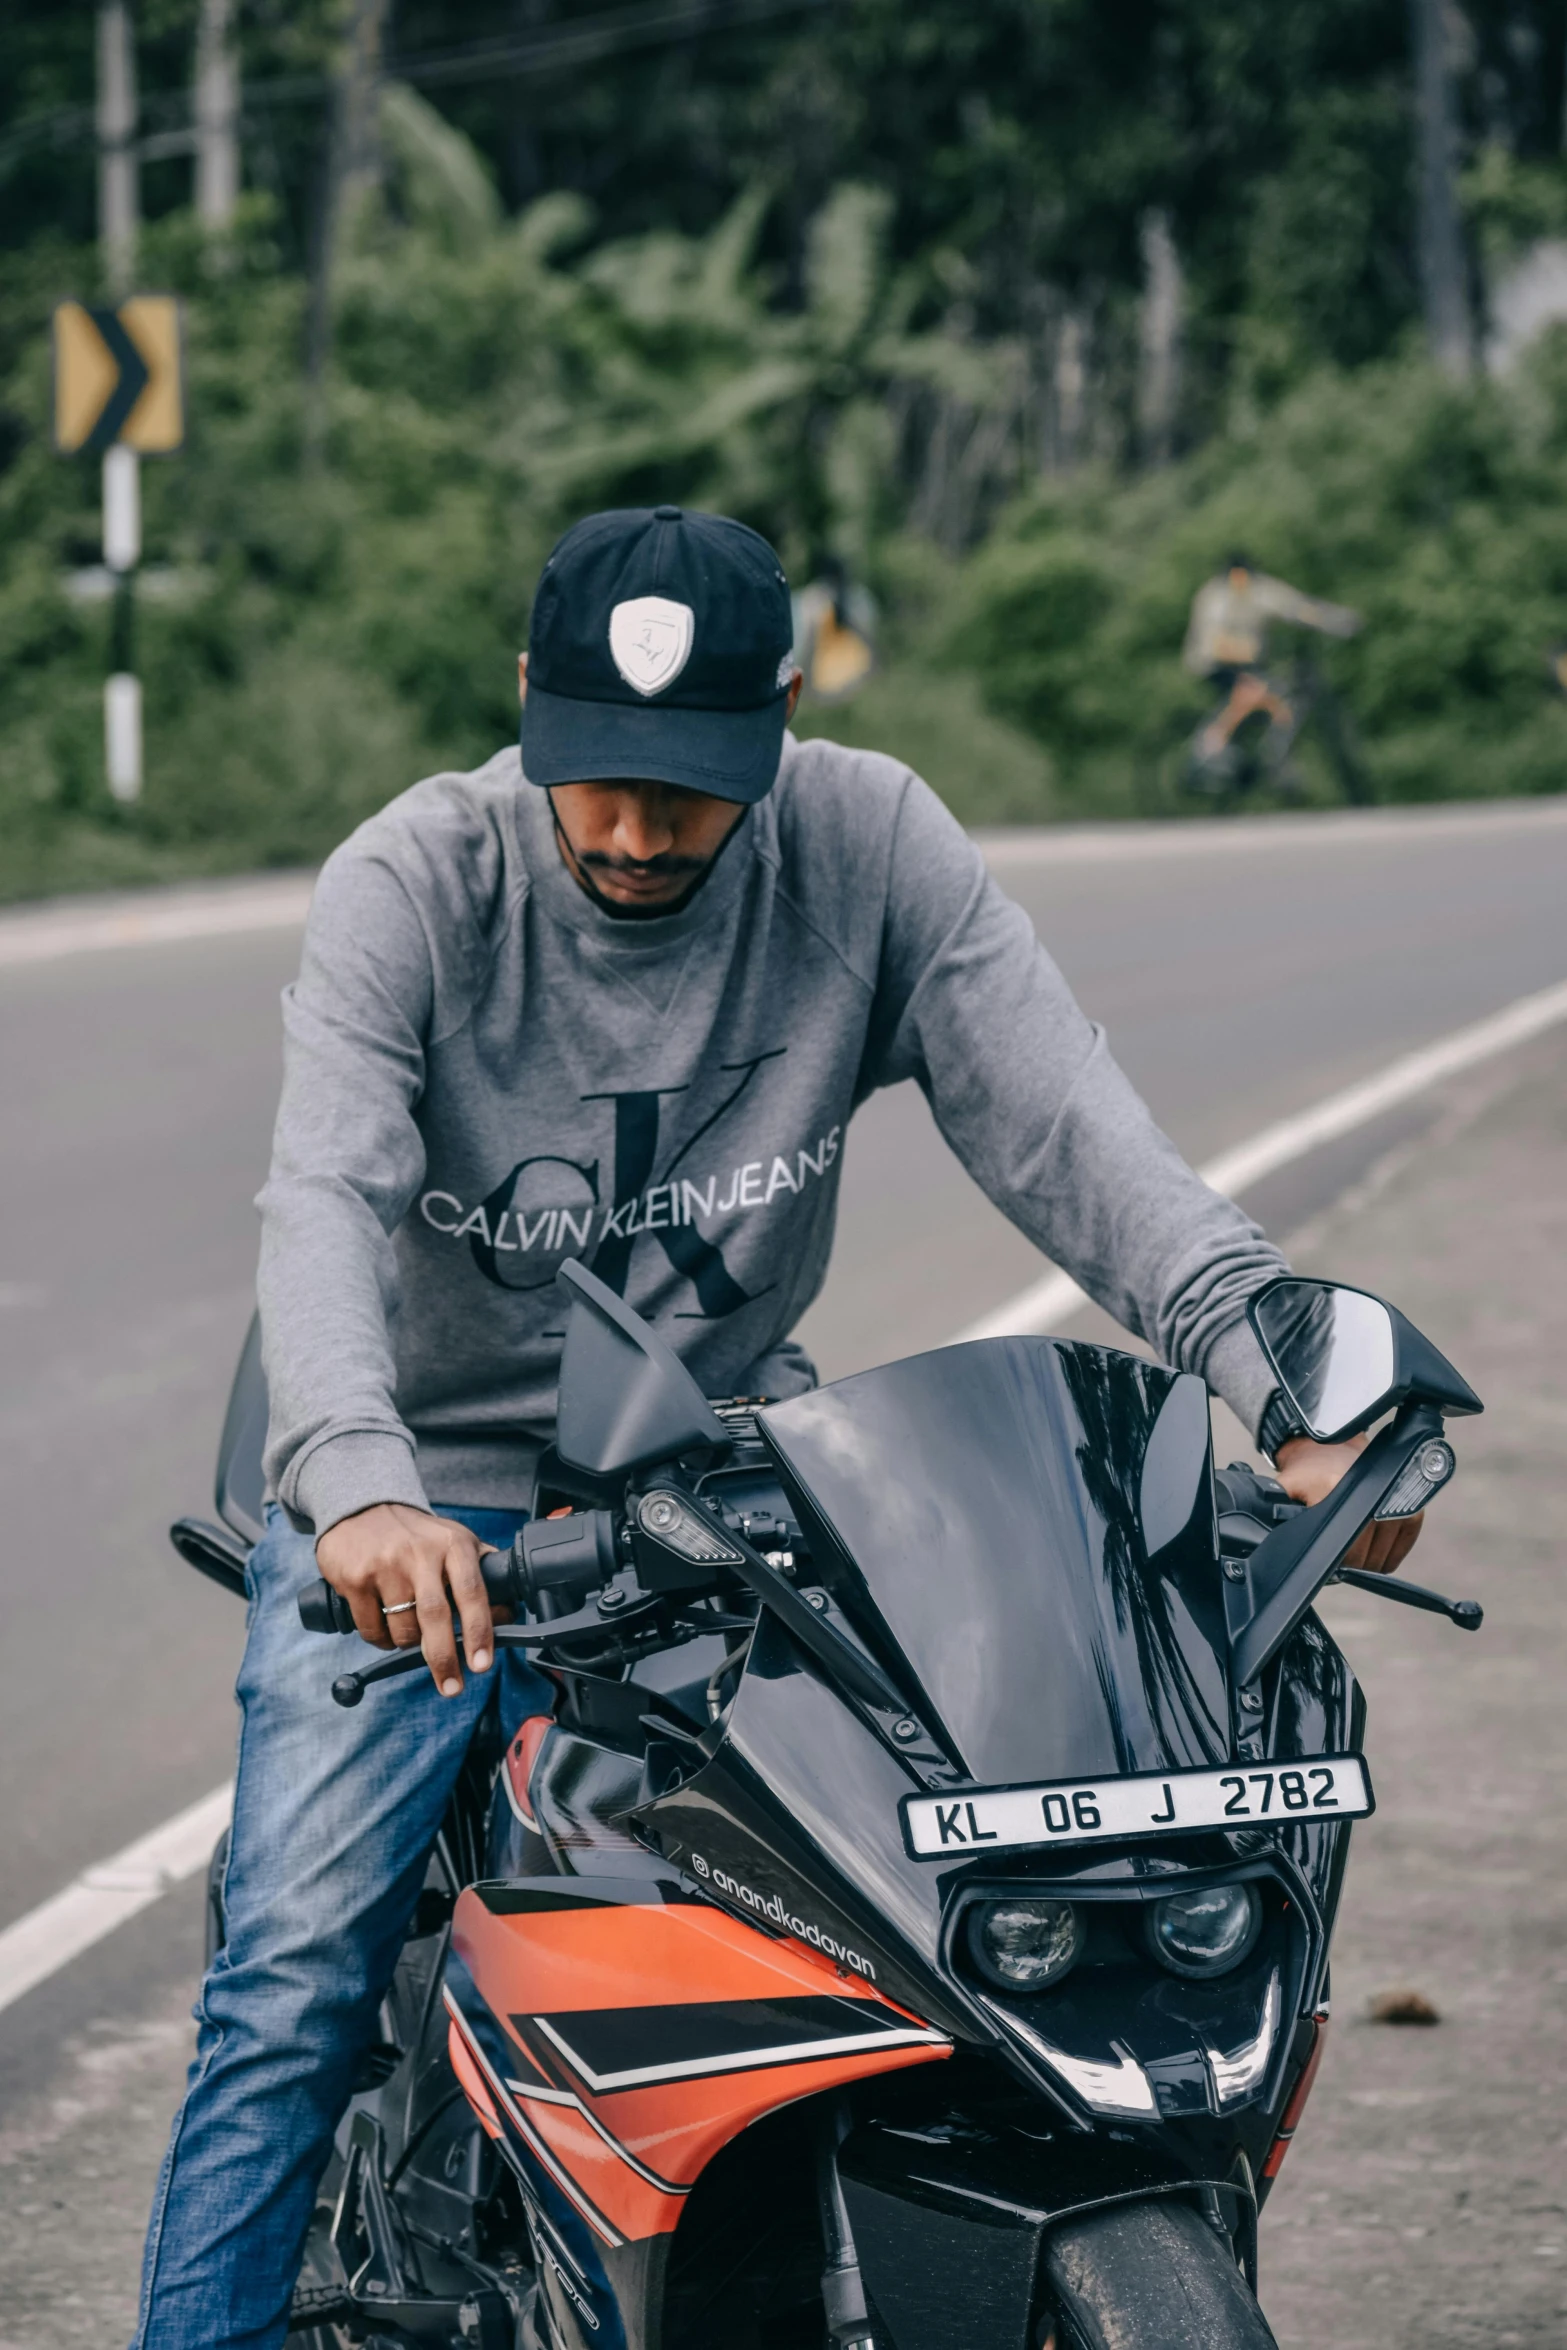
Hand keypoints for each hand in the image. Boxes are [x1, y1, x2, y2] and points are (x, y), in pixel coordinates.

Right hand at [315, 1502, 494, 1696]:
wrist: (362, 1507)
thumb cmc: (417, 1535)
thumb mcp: (455, 1541)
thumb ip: (481, 1572)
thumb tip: (508, 1614)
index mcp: (453, 1545)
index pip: (472, 1593)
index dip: (480, 1632)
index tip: (481, 1664)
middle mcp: (420, 1553)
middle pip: (436, 1617)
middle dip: (445, 1659)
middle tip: (452, 1686)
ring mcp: (386, 1566)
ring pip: (403, 1630)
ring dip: (408, 1646)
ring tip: (410, 1636)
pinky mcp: (356, 1578)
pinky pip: (372, 1629)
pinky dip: (381, 1641)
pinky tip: (385, 1629)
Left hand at [1273, 1435, 1422, 1573]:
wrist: (1333, 1449)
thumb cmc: (1307, 1475)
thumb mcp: (1285, 1492)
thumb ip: (1275, 1517)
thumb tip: (1266, 1544)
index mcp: (1334, 1491)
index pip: (1341, 1553)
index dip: (1331, 1562)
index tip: (1323, 1551)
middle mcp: (1371, 1497)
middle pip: (1362, 1560)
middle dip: (1346, 1561)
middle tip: (1334, 1542)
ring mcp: (1395, 1503)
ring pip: (1381, 1560)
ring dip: (1366, 1558)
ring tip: (1350, 1536)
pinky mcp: (1414, 1508)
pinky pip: (1399, 1550)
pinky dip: (1386, 1552)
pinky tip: (1370, 1537)